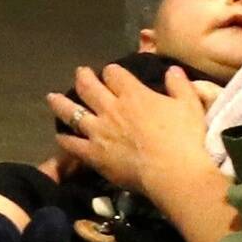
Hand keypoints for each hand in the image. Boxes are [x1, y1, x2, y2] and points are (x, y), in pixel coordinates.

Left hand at [47, 62, 212, 198]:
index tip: (111, 72)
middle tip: (80, 73)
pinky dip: (64, 139)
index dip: (112, 71)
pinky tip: (58, 136)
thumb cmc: (184, 138)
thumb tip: (173, 70)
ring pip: (72, 112)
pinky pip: (72, 144)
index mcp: (133, 94)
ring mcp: (98, 131)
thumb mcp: (190, 105)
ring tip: (51, 97)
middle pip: (89, 87)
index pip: (115, 74)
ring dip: (61, 103)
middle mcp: (111, 108)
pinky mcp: (93, 154)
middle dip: (83, 77)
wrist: (172, 171)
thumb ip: (180, 85)